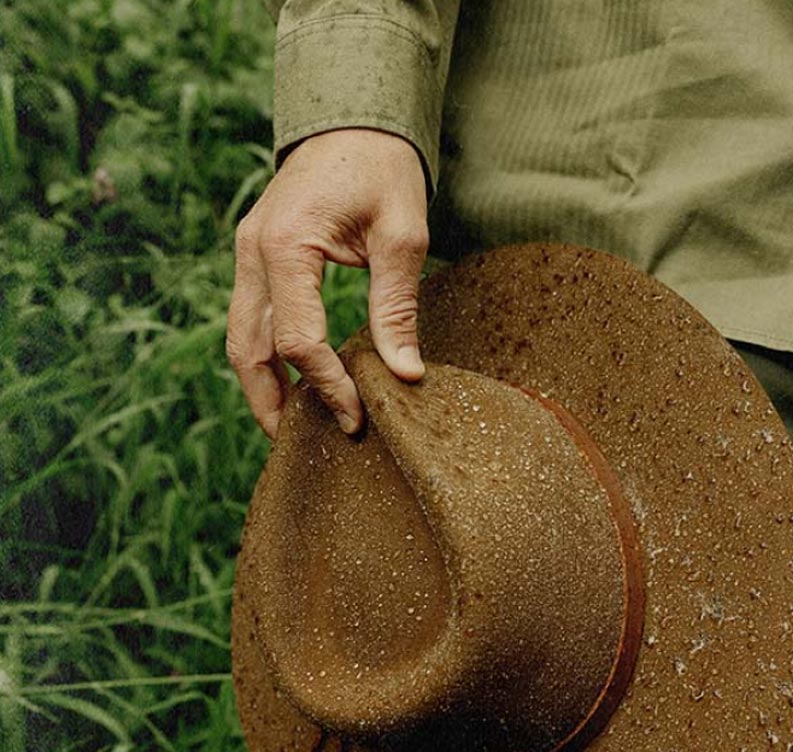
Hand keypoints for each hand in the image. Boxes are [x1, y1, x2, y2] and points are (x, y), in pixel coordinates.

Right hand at [226, 128, 428, 437]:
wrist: (354, 119)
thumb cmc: (383, 169)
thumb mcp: (402, 236)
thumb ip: (396, 307)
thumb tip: (406, 376)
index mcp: (285, 246)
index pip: (296, 340)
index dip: (327, 386)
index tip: (358, 417)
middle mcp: (253, 252)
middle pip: (246, 349)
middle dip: (271, 403)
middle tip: (302, 445)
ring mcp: (247, 253)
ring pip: (239, 338)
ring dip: (262, 386)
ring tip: (294, 427)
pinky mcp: (257, 256)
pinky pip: (250, 318)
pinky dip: (266, 357)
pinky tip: (294, 383)